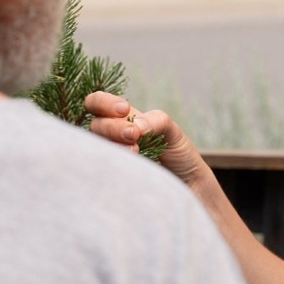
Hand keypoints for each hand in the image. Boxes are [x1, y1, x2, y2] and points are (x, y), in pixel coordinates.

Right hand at [84, 91, 206, 185]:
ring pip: (97, 147)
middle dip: (113, 127)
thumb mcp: (170, 129)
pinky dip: (115, 163)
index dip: (103, 103)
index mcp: (120, 119)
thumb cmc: (176, 151)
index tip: (124, 109)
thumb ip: (154, 121)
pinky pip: (102, 169)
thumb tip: (135, 126)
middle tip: (134, 135)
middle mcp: (110, 137)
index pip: (95, 103)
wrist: (187, 181)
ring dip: (115, 146)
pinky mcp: (112, 178)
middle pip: (95, 126)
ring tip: (136, 151)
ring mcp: (110, 157)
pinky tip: (130, 165)